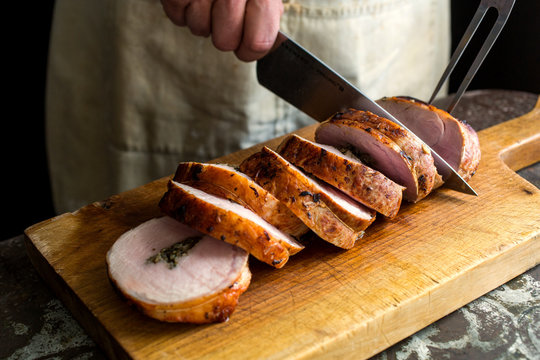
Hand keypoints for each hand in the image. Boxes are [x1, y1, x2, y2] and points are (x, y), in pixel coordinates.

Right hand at [161, 0, 282, 61]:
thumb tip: (264, 44)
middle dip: (224, 33)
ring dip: (202, 18)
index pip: (256, 43)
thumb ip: (268, 13)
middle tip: (225, 13)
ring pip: (199, 29)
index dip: (250, 49)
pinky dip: (183, 8)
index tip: (247, 42)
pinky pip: (177, 16)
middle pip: (224, 41)